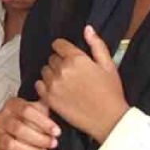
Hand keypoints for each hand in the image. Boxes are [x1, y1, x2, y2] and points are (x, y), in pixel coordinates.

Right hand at [0, 96, 60, 149]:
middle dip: (39, 138)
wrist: (14, 131)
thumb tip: (57, 102)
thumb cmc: (29, 120)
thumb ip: (46, 106)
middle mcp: (0, 118)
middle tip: (52, 144)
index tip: (56, 132)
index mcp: (12, 105)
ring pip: (10, 144)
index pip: (26, 110)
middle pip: (18, 128)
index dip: (43, 122)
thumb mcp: (38, 110)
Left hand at [36, 26, 128, 142]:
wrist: (110, 120)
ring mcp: (54, 84)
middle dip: (60, 62)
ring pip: (45, 71)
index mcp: (76, 59)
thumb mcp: (109, 66)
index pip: (58, 44)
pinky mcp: (49, 98)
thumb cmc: (111, 93)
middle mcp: (62, 69)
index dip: (64, 49)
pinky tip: (57, 90)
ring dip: (52, 74)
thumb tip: (87, 28)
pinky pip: (39, 85)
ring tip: (66, 83)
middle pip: (52, 58)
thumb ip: (96, 45)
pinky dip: (45, 86)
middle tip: (72, 73)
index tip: (69, 57)